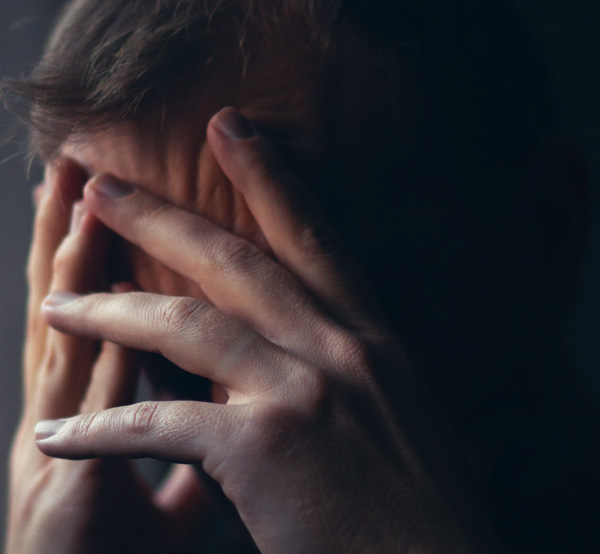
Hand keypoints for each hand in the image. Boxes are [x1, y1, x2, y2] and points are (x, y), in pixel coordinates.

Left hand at [39, 108, 503, 553]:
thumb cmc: (418, 499)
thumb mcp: (395, 409)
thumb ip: (344, 365)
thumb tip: (295, 342)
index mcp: (370, 339)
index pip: (311, 238)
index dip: (268, 177)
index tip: (228, 128)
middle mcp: (338, 350)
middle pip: (234, 262)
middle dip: (162, 219)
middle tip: (104, 187)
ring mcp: (302, 395)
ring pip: (188, 328)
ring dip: (114, 310)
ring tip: (63, 298)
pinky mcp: (265, 451)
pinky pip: (163, 423)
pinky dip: (103, 429)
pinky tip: (58, 433)